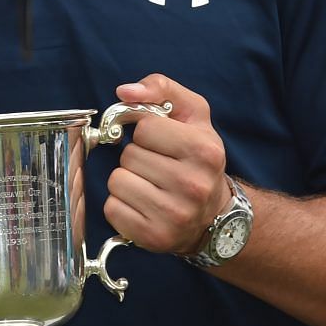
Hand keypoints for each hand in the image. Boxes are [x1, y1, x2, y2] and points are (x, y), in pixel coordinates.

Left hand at [105, 74, 231, 254]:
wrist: (213, 215)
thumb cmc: (197, 159)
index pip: (145, 127)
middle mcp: (193, 185)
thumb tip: (124, 91)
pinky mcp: (154, 237)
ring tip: (151, 187)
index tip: (162, 143)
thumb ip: (160, 89)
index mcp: (204, 151)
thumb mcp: (192, 115)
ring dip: (127, 181)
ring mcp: (174, 215)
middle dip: (137, 158)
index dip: (147, 132)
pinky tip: (144, 206)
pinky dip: (121, 205)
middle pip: (129, 155)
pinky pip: (112, 208)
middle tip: (159, 168)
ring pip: (117, 181)